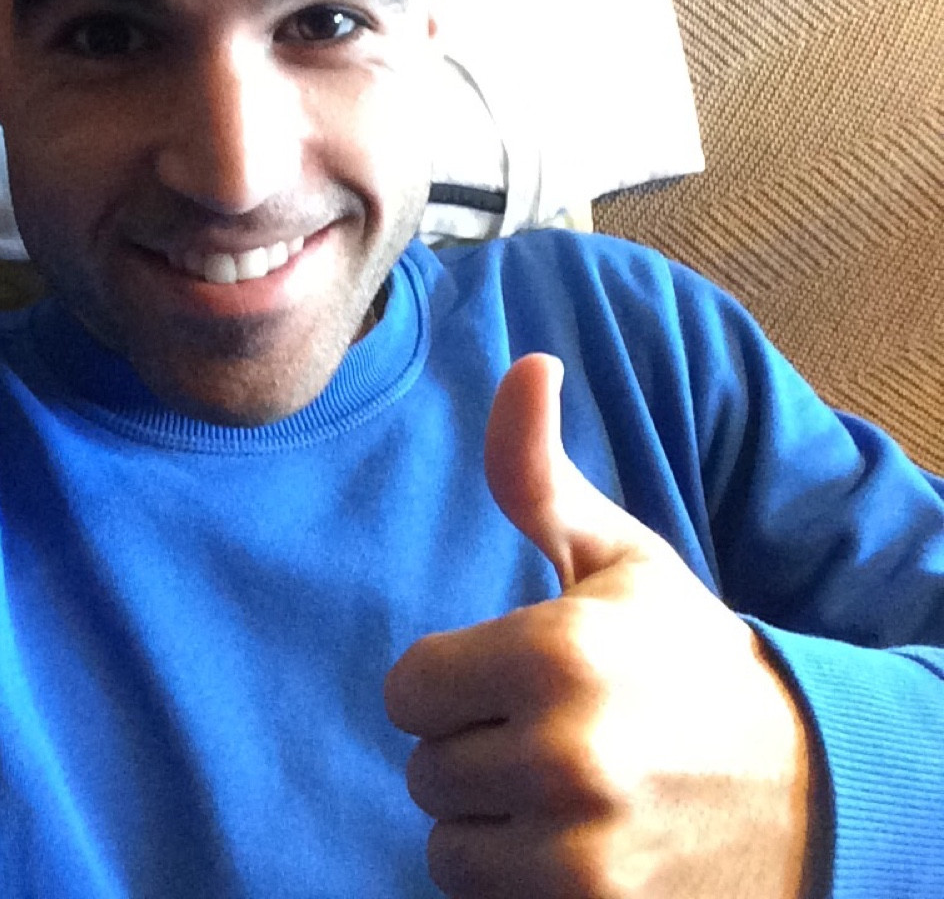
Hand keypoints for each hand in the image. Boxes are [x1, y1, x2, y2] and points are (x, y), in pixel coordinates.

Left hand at [384, 353, 819, 898]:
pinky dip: (516, 881)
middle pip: (426, 770)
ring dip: (488, 824)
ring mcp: (582, 855)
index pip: (406, 690)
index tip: (499, 675)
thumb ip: (537, 473)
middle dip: (469, 749)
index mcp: (555, 653)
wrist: (804, 782)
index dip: (445, 680)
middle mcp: (564, 758)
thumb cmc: (687, 655)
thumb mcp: (617, 556)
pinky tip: (575, 843)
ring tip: (560, 790)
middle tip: (545, 731)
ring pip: (448, 846)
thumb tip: (526, 363)